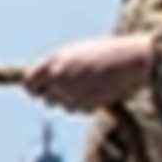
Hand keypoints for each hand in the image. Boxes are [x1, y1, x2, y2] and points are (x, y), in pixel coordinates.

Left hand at [25, 31, 158, 113]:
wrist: (132, 60)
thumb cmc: (104, 53)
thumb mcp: (75, 53)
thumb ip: (56, 66)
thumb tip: (41, 81)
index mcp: (55, 60)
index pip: (29, 81)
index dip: (32, 87)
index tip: (38, 89)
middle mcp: (59, 77)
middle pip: (44, 97)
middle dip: (53, 95)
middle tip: (69, 87)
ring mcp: (72, 93)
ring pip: (62, 105)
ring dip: (70, 100)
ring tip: (89, 84)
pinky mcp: (85, 105)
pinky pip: (78, 109)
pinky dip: (84, 104)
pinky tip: (98, 90)